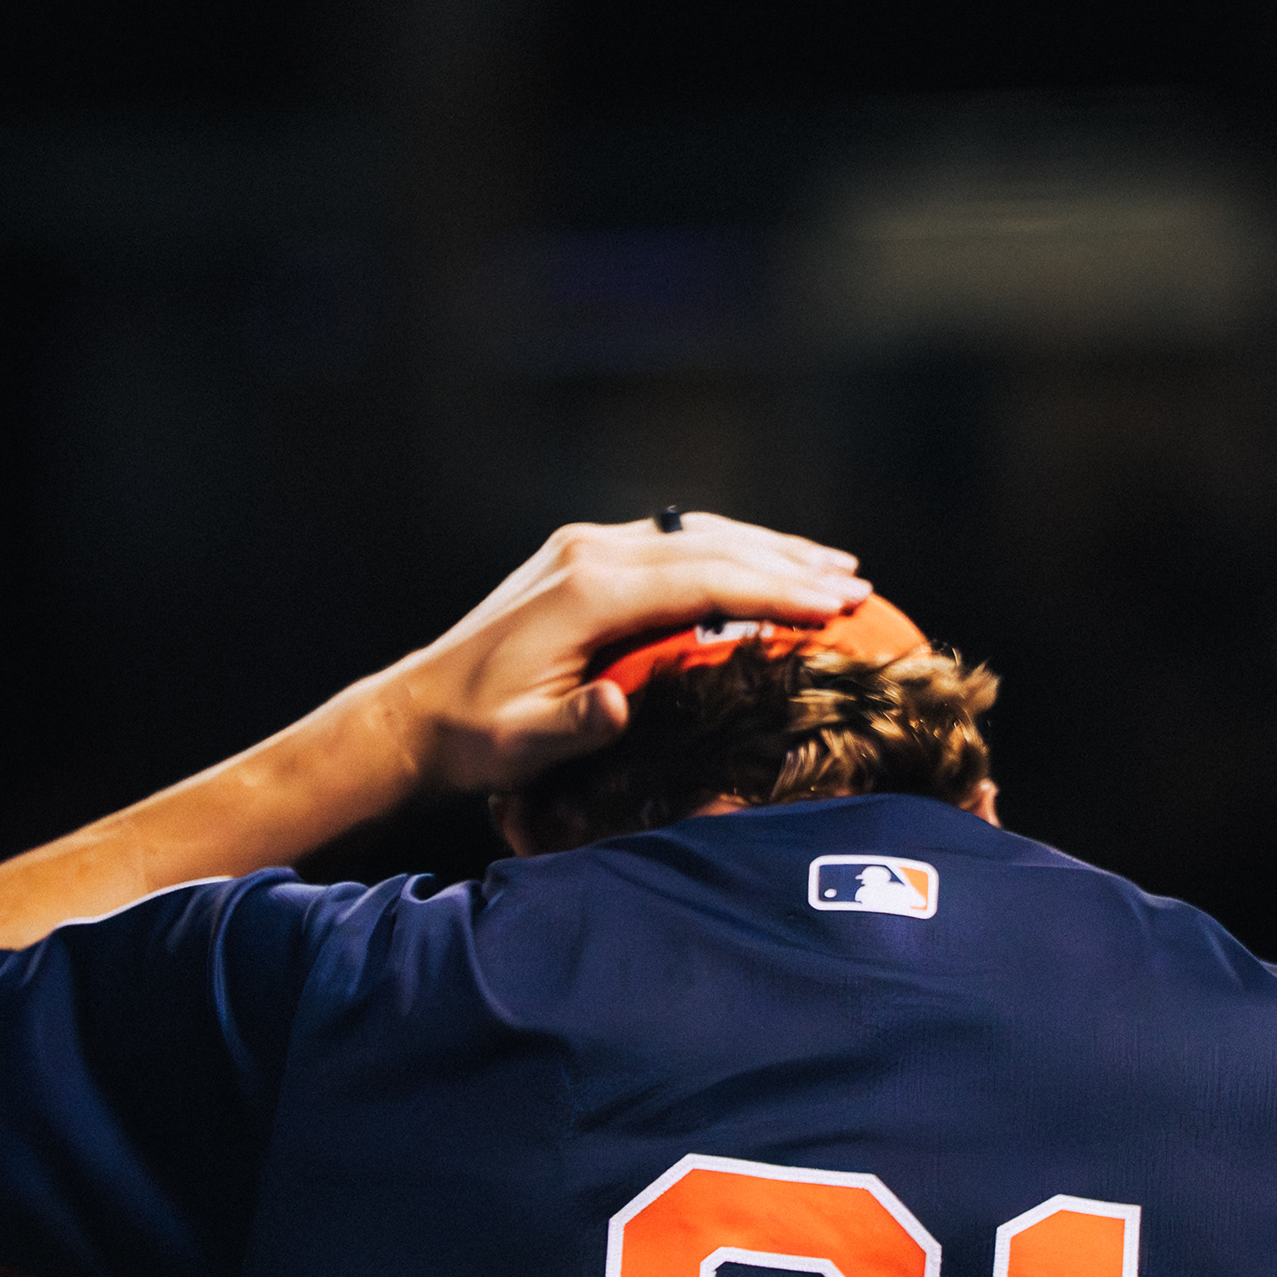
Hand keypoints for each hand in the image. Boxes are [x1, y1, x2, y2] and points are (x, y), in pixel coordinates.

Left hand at [391, 514, 867, 793]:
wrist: (417, 711)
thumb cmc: (477, 737)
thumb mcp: (524, 744)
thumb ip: (576, 725)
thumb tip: (619, 710)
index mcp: (590, 590)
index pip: (706, 577)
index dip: (776, 589)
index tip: (837, 605)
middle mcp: (592, 552)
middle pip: (712, 544)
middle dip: (790, 562)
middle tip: (859, 585)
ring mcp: (585, 546)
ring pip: (697, 532)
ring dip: (766, 547)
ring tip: (833, 566)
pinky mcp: (582, 555)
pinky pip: (672, 540)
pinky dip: (727, 548)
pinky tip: (762, 561)